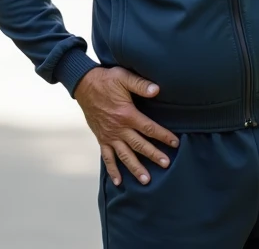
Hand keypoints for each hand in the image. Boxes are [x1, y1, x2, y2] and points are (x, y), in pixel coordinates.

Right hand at [75, 67, 179, 185]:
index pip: (149, 128)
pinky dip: (112, 170)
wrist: (83, 85)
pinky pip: (106, 157)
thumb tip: (157, 90)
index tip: (175, 143)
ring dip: (135, 168)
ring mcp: (109, 136)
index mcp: (126, 114)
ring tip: (146, 180)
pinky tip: (118, 181)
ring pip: (124, 155)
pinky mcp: (101, 138)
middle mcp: (118, 128)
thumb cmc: (106, 80)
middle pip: (139, 145)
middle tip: (166, 164)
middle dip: (154, 155)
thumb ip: (140, 84)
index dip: (163, 135)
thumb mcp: (123, 77)